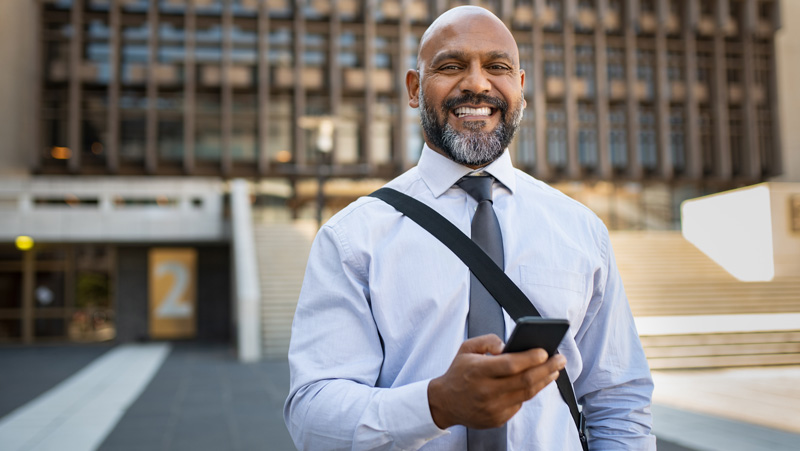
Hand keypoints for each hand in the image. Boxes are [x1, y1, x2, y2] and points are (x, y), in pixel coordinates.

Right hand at [427, 334, 565, 429]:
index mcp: (477, 371)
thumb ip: (487, 340)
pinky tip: (537, 382)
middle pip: (524, 381)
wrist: (444, 403)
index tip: (545, 351)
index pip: (510, 365)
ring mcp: (492, 408)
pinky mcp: (497, 419)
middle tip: (560, 359)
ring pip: (526, 394)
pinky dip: (529, 392)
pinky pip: (519, 404)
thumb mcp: (466, 348)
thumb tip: (507, 345)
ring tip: (554, 370)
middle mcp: (486, 391)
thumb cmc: (459, 372)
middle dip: (547, 368)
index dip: (530, 358)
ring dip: (544, 381)